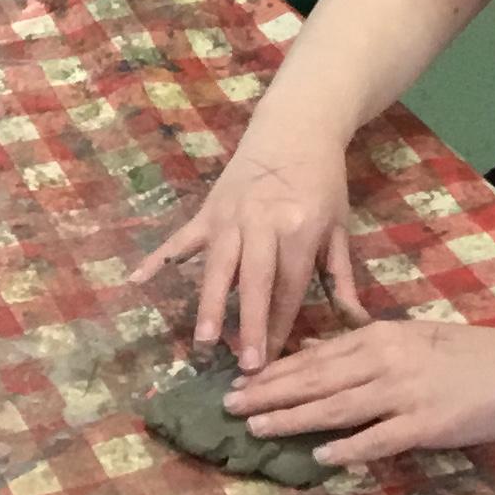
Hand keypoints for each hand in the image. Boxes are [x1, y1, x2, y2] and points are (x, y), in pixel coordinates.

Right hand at [128, 143, 356, 370]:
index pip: (289, 288)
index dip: (282, 327)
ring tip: (205, 340)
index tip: (275, 364)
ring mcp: (230, 217)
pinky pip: (181, 239)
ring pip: (218, 267)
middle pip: (255, 283)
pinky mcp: (208, 210)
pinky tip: (137, 280)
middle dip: (250, 325)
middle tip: (246, 366)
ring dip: (211, 304)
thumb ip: (341, 277)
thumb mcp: (339, 226)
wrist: (296, 128)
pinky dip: (159, 258)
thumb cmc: (323, 181)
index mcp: (299, 230)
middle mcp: (263, 225)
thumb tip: (357, 324)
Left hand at [223, 317, 494, 464]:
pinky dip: (350, 447)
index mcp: (379, 336)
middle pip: (315, 379)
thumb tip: (319, 358)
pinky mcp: (427, 424)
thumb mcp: (412, 338)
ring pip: (337, 407)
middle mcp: (384, 360)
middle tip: (228, 406)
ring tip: (257, 428)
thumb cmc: (467, 354)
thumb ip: (367, 350)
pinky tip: (321, 456)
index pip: (315, 356)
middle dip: (268, 393)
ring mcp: (405, 392)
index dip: (275, 370)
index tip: (240, 380)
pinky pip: (380, 438)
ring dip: (293, 418)